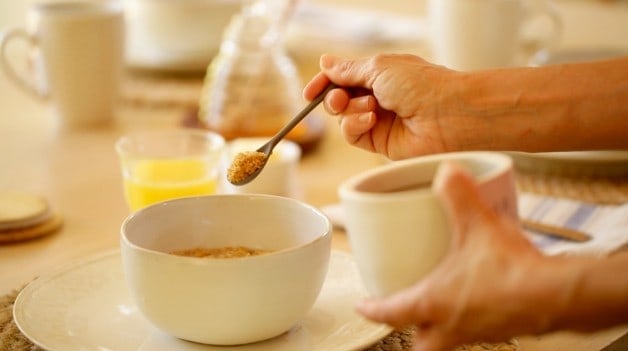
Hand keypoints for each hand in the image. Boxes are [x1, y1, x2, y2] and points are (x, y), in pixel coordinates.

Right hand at [303, 53, 463, 159]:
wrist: (449, 115)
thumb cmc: (422, 84)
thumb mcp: (379, 67)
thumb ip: (348, 69)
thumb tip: (325, 62)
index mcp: (380, 74)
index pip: (343, 78)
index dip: (325, 83)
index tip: (310, 92)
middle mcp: (378, 97)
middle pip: (339, 99)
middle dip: (334, 98)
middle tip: (340, 98)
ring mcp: (379, 120)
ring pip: (343, 118)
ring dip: (349, 111)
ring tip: (368, 107)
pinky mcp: (380, 142)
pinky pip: (353, 135)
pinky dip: (355, 126)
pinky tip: (371, 119)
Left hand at [354, 162, 578, 350]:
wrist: (559, 296)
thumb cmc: (513, 272)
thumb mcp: (478, 224)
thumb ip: (458, 195)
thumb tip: (446, 173)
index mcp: (435, 303)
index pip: (391, 312)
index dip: (373, 308)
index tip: (363, 306)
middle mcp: (453, 324)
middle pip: (420, 343)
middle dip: (408, 330)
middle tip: (403, 313)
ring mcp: (479, 330)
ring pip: (449, 338)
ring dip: (441, 322)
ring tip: (443, 299)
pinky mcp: (503, 326)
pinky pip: (479, 327)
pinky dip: (472, 314)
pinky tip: (481, 293)